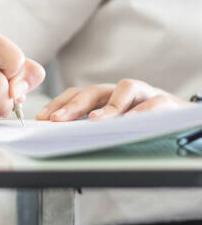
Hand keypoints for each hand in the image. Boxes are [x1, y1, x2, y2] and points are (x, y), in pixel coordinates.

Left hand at [36, 79, 190, 121]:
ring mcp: (144, 93)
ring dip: (108, 106)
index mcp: (105, 96)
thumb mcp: (114, 124)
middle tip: (57, 120)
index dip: (58, 103)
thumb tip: (59, 135)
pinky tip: (131, 122)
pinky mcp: (166, 101)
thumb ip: (91, 126)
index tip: (42, 117)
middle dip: (73, 105)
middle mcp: (121, 91)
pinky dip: (142, 111)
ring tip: (94, 121)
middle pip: (94, 90)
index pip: (77, 94)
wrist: (181, 119)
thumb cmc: (142, 123)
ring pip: (125, 88)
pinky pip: (154, 102)